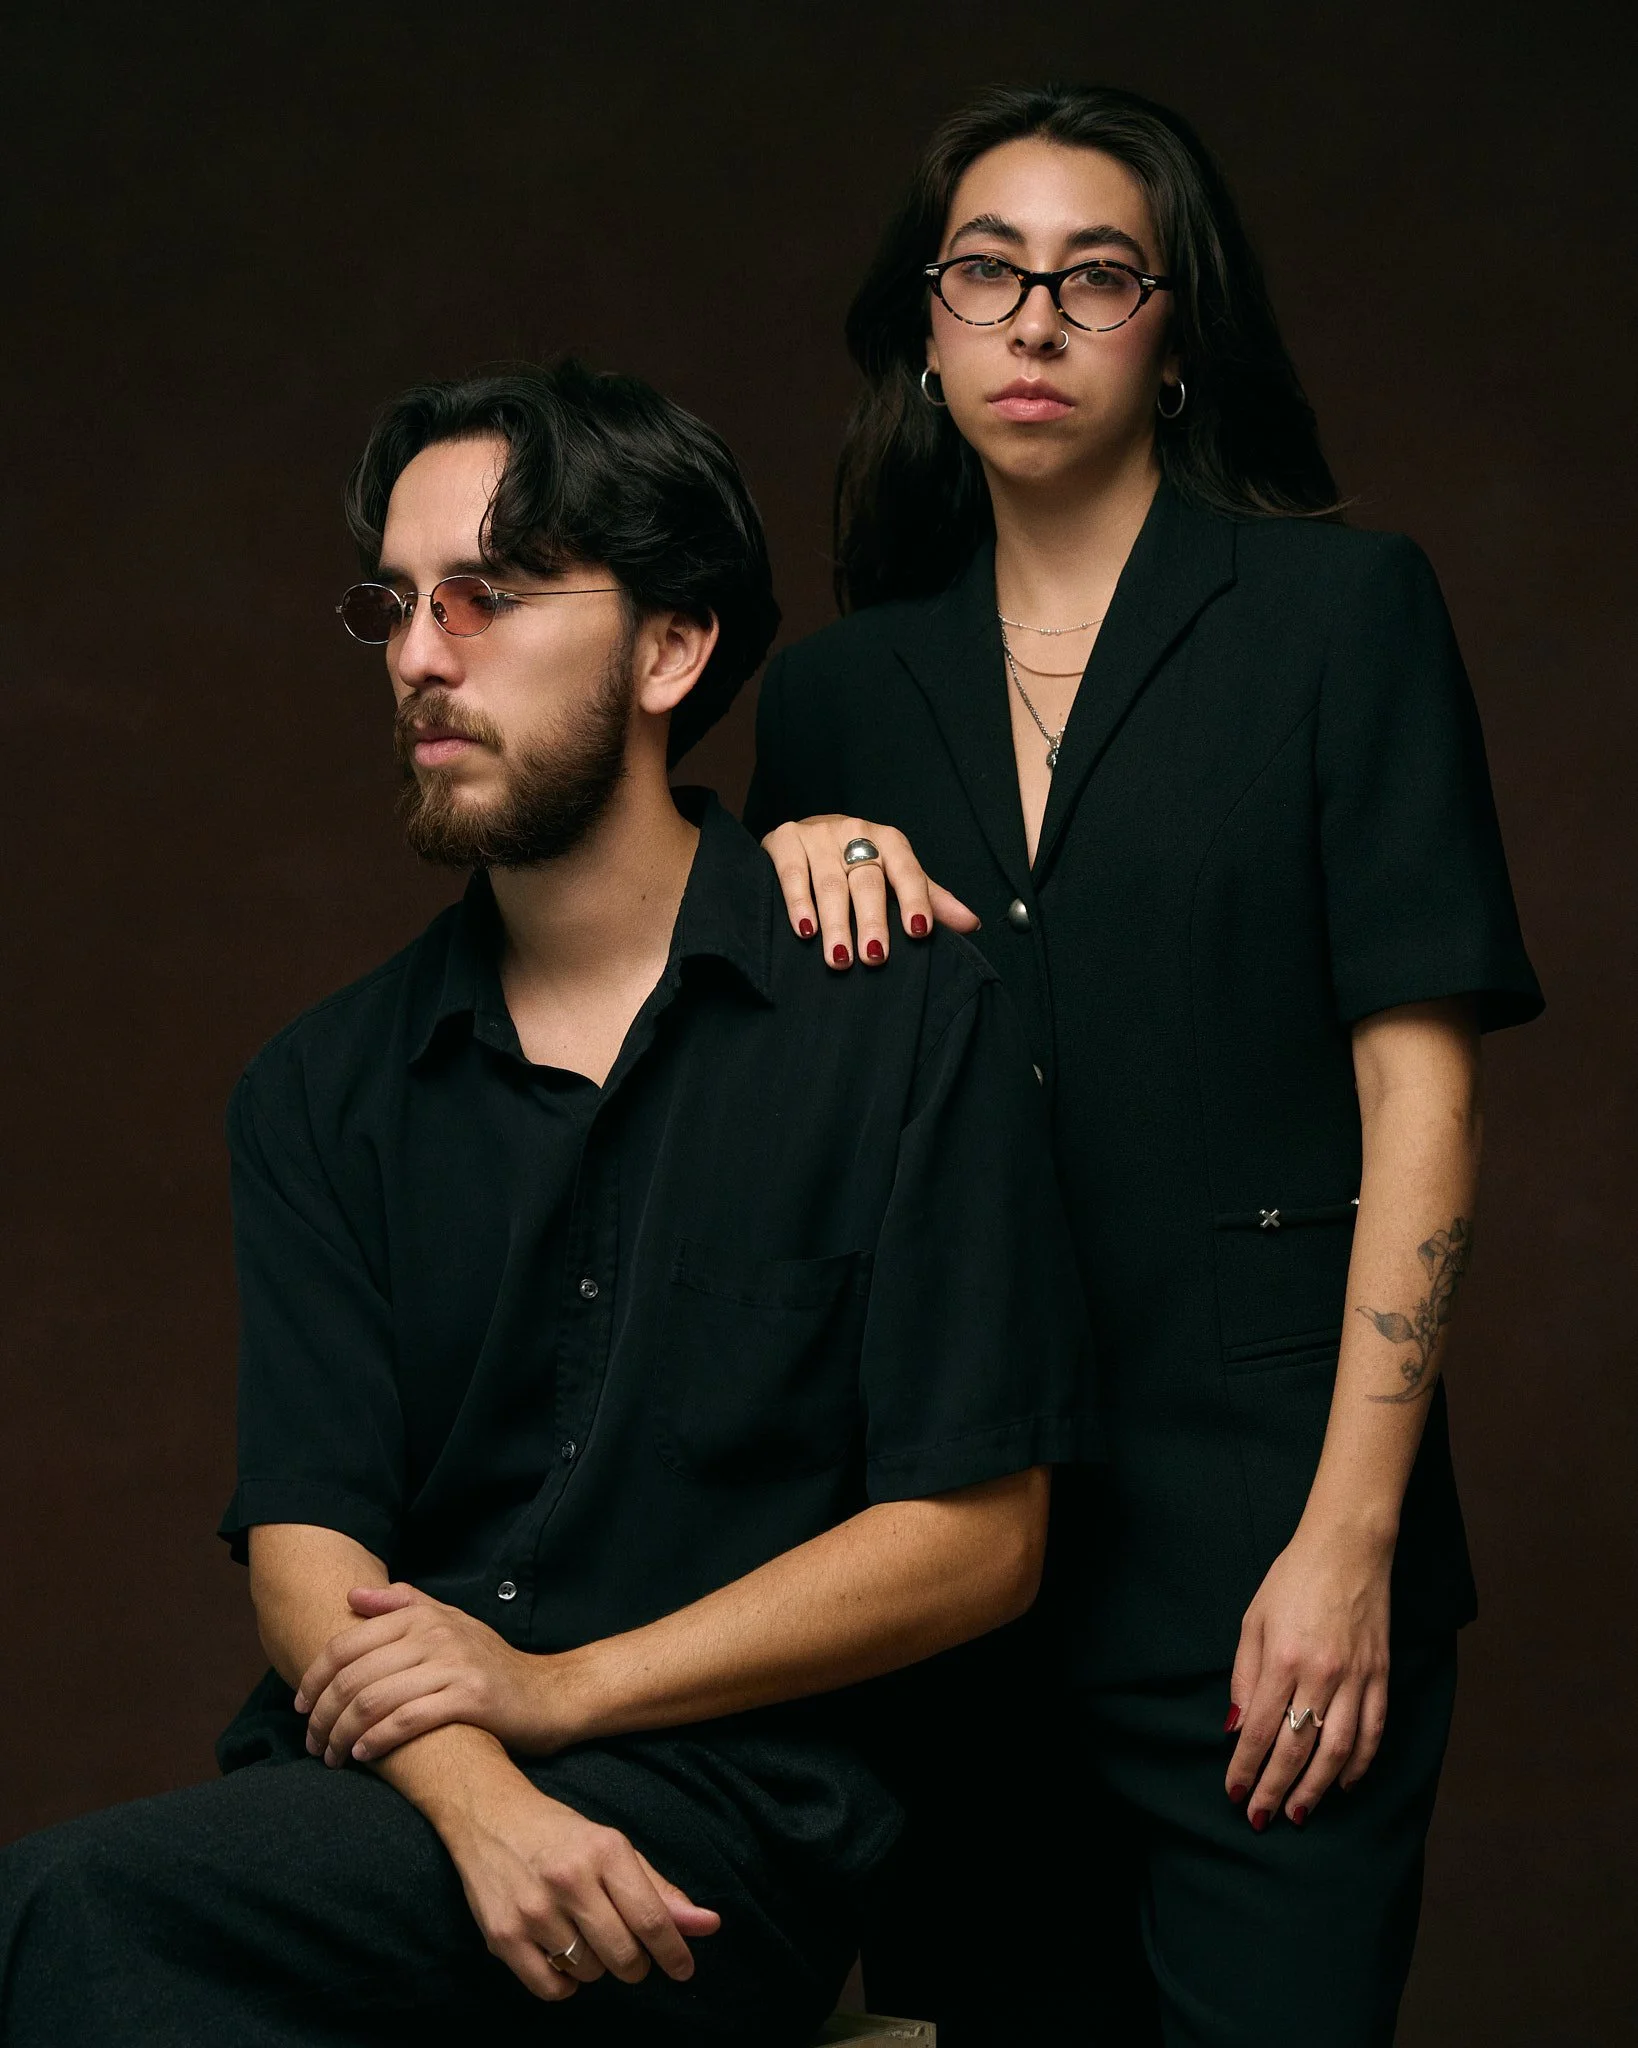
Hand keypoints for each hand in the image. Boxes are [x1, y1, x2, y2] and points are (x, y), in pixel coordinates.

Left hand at [296, 1583, 566, 1765]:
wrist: (549, 1694)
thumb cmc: (490, 1663)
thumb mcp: (450, 1622)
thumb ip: (403, 1604)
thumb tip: (353, 1595)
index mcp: (422, 1616)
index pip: (346, 1644)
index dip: (313, 1677)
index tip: (300, 1705)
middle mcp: (435, 1635)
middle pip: (353, 1676)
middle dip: (321, 1715)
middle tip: (311, 1742)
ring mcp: (453, 1665)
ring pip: (374, 1701)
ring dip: (341, 1734)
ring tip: (332, 1755)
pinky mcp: (470, 1698)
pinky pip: (407, 1720)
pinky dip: (376, 1740)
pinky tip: (363, 1754)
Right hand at [438, 1766, 719, 2002]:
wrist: (489, 1816)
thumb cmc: (561, 1834)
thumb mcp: (613, 1847)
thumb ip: (660, 1889)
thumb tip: (708, 1925)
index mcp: (605, 1851)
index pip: (651, 1919)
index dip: (674, 1952)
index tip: (683, 1969)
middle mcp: (569, 1879)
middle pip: (624, 1955)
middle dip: (636, 1965)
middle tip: (629, 1952)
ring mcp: (534, 1909)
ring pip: (589, 1972)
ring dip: (596, 1966)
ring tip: (583, 1937)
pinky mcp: (503, 1935)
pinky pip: (551, 1988)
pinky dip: (564, 1985)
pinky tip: (562, 1957)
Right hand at [761, 815, 978, 967]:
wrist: (803, 835)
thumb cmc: (856, 863)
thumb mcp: (894, 877)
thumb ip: (929, 900)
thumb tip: (971, 924)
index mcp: (889, 840)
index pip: (907, 870)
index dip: (914, 900)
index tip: (918, 932)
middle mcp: (855, 830)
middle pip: (867, 879)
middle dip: (872, 920)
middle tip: (875, 956)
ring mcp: (818, 833)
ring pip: (830, 882)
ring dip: (836, 923)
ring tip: (840, 958)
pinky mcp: (784, 839)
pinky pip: (792, 874)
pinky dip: (799, 904)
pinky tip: (805, 930)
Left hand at [1224, 1519, 1392, 1830]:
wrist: (1347, 1548)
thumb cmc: (1292, 1580)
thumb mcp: (1253, 1620)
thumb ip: (1244, 1677)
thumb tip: (1236, 1728)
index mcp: (1283, 1659)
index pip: (1261, 1730)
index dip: (1245, 1767)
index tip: (1234, 1793)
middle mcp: (1321, 1674)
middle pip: (1297, 1748)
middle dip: (1275, 1788)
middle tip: (1260, 1817)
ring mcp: (1356, 1677)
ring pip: (1337, 1750)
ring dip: (1317, 1787)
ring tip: (1299, 1812)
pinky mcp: (1381, 1675)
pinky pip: (1373, 1730)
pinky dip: (1360, 1763)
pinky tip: (1343, 1783)